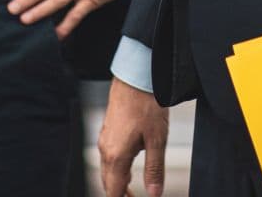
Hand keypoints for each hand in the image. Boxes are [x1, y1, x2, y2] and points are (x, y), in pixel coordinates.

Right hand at [98, 77, 168, 196]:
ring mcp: (104, 139)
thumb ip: (154, 170)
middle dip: (119, 194)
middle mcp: (105, 149)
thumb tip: (154, 194)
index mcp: (116, 156)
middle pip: (108, 183)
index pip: (113, 192)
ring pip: (107, 170)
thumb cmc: (147, 105)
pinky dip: (116, 168)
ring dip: (117, 182)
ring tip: (132, 188)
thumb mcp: (157, 140)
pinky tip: (128, 167)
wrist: (136, 76)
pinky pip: (107, 157)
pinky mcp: (107, 130)